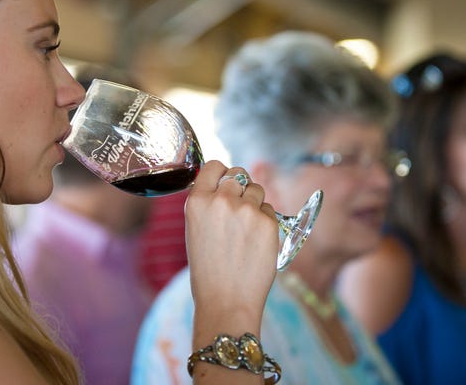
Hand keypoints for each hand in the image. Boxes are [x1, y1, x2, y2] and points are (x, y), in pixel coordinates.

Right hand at [185, 161, 277, 333]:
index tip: (225, 182)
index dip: (222, 173)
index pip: (215, 165)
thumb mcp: (195, 228)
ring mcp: (246, 210)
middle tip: (238, 210)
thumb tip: (229, 183)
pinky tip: (255, 243)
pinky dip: (265, 222)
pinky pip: (269, 210)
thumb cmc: (208, 269)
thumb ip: (209, 202)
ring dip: (254, 203)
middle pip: (239, 174)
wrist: (226, 300)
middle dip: (241, 187)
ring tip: (245, 231)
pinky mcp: (268, 223)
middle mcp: (222, 200)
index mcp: (197, 201)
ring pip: (257, 190)